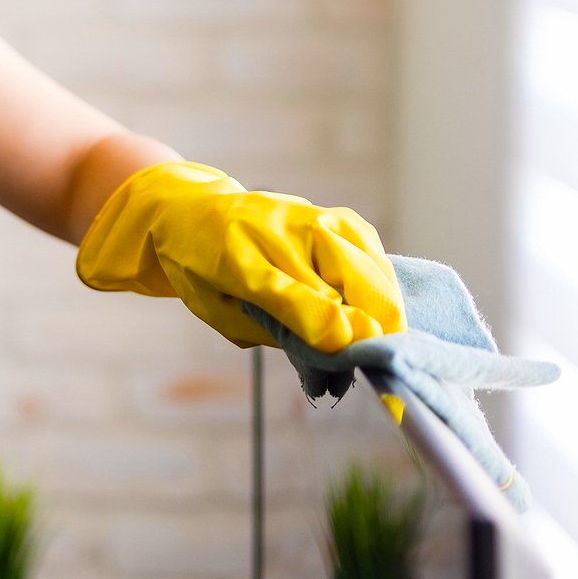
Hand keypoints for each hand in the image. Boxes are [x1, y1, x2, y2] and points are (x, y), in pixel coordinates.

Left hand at [76, 162, 406, 351]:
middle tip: (357, 368)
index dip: (329, 337)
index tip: (349, 364)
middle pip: (355, 284)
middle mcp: (284, 232)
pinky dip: (379, 287)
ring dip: (382, 313)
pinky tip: (367, 307)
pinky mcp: (340, 217)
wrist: (196, 210)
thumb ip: (276, 331)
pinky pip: (374, 256)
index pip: (296, 301)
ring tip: (367, 342)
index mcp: (241, 260)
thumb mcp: (221, 310)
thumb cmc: (203, 269)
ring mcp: (318, 218)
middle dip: (369, 333)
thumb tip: (340, 348)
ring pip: (375, 272)